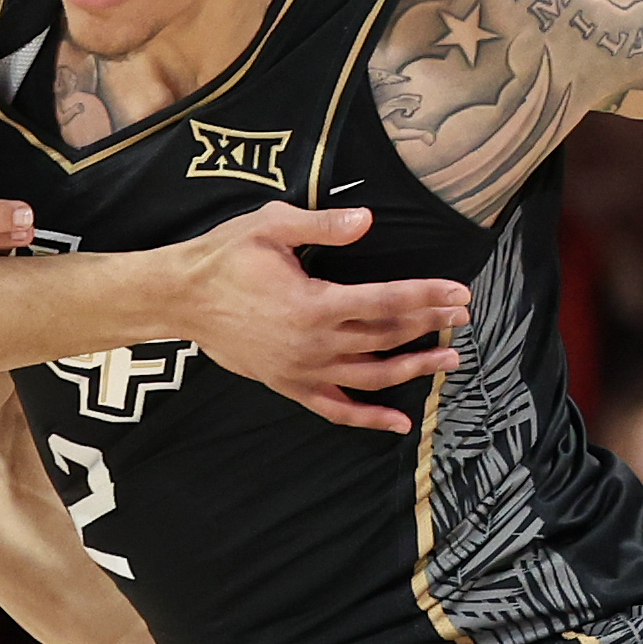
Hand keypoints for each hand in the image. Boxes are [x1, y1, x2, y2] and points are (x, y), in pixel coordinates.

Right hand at [166, 202, 470, 432]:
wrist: (179, 298)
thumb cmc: (224, 256)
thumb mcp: (270, 226)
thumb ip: (322, 226)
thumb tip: (367, 220)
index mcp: (315, 303)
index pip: (387, 301)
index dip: (427, 296)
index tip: (460, 293)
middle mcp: (315, 343)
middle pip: (386, 337)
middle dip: (430, 325)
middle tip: (463, 316)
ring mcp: (303, 370)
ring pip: (371, 377)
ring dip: (414, 369)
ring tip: (450, 359)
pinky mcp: (288, 385)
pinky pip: (335, 408)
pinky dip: (368, 418)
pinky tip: (398, 423)